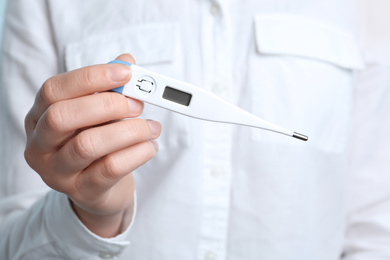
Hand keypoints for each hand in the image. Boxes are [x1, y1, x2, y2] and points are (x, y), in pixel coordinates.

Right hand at [24, 54, 160, 237]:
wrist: (98, 189)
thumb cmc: (97, 143)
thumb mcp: (99, 114)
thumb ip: (110, 88)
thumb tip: (126, 61)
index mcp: (39, 118)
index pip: (54, 90)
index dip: (90, 77)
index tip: (125, 73)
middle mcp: (39, 146)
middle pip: (63, 116)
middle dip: (107, 105)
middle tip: (138, 104)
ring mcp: (57, 173)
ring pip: (88, 145)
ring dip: (128, 130)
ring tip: (151, 127)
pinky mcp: (81, 192)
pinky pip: (110, 169)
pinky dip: (137, 153)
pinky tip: (150, 146)